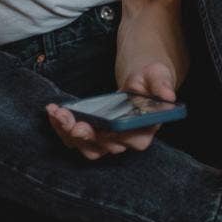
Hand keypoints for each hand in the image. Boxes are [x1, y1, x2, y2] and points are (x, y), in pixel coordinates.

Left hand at [45, 59, 176, 160]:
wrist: (139, 81)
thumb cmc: (150, 80)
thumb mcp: (158, 75)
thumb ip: (162, 84)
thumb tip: (168, 95)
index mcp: (146, 131)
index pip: (130, 140)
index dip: (113, 136)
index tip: (100, 126)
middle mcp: (126, 142)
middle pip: (103, 147)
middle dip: (82, 134)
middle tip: (66, 117)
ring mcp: (107, 141)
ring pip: (85, 146)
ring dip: (67, 132)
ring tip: (56, 113)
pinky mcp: (93, 135)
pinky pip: (75, 138)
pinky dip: (62, 127)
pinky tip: (53, 111)